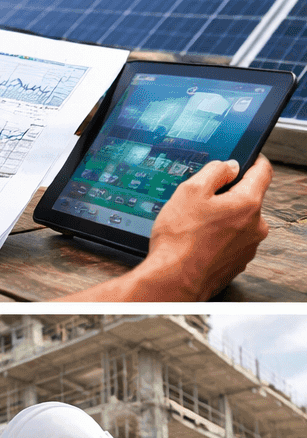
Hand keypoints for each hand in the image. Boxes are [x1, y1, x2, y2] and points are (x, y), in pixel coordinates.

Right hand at [140, 156, 271, 298]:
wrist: (173, 280)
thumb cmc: (180, 239)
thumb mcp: (189, 191)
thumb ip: (214, 171)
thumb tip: (229, 166)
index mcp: (248, 203)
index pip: (263, 171)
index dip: (254, 160)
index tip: (247, 158)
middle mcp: (255, 226)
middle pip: (248, 199)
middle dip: (227, 196)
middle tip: (200, 201)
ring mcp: (248, 247)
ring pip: (239, 223)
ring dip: (222, 220)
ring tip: (194, 227)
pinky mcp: (237, 263)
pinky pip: (231, 242)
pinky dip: (217, 239)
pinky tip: (196, 242)